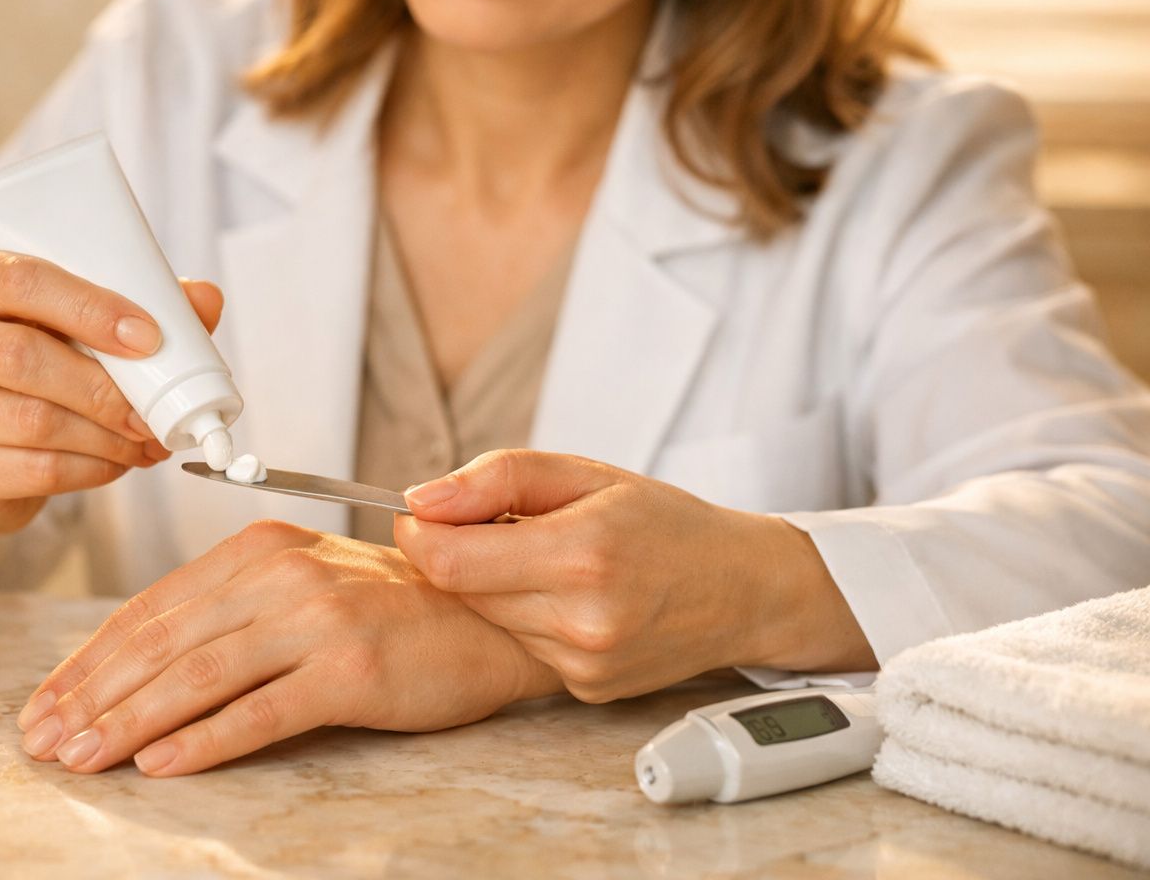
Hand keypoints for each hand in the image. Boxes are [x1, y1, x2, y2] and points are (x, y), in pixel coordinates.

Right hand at [0, 250, 223, 535]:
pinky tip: (117, 462)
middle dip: (103, 388)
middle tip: (153, 409)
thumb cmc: (37, 364)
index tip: (148, 337)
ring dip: (105, 435)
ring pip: (30, 421)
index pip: (19, 281)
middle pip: (19, 357)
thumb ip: (141, 303)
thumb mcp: (79, 323)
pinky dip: (91, 469)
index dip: (88, 307)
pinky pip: (33, 470)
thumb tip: (205, 299)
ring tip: (146, 439)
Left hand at [15, 520, 559, 775]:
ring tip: (83, 758)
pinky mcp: (352, 669)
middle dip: (92, 695)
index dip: (89, 659)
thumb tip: (141, 664)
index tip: (47, 701)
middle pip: (163, 641)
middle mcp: (281, 574)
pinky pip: (260, 710)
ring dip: (129, 722)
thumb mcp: (303, 585)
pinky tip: (160, 765)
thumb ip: (231, 610)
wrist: (490, 617)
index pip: (151, 607)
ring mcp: (317, 619)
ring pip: (198, 676)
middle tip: (45, 740)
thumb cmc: (391, 610)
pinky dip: (203, 740)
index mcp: (259, 548)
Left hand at [393, 450, 875, 703]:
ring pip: (489, 620)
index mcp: (581, 554)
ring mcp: (585, 664)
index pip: (448, 561)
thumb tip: (419, 500)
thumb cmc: (664, 522)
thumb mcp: (585, 473)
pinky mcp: (587, 689)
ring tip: (550, 560)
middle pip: (461, 591)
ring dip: (497, 588)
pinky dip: (530, 619)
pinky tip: (571, 598)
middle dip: (462, 554)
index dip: (418, 533)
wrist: (745, 588)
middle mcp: (582, 620)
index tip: (423, 514)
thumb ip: (496, 479)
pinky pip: (523, 647)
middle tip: (504, 526)